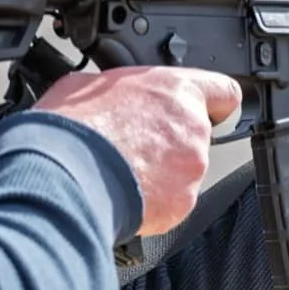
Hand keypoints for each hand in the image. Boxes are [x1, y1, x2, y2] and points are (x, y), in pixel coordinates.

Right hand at [30, 66, 241, 235]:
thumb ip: (119, 90)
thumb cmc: (74, 128)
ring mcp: (192, 168)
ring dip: (160, 173)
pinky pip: (172, 201)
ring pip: (183, 171)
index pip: (224, 92)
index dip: (214, 102)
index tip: (207, 109)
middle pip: (195, 136)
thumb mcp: (89, 86)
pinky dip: (152, 201)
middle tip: (133, 147)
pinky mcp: (182, 203)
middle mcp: (193, 128)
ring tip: (121, 172)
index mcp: (177, 92)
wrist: (65, 177)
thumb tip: (110, 98)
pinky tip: (123, 193)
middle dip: (169, 143)